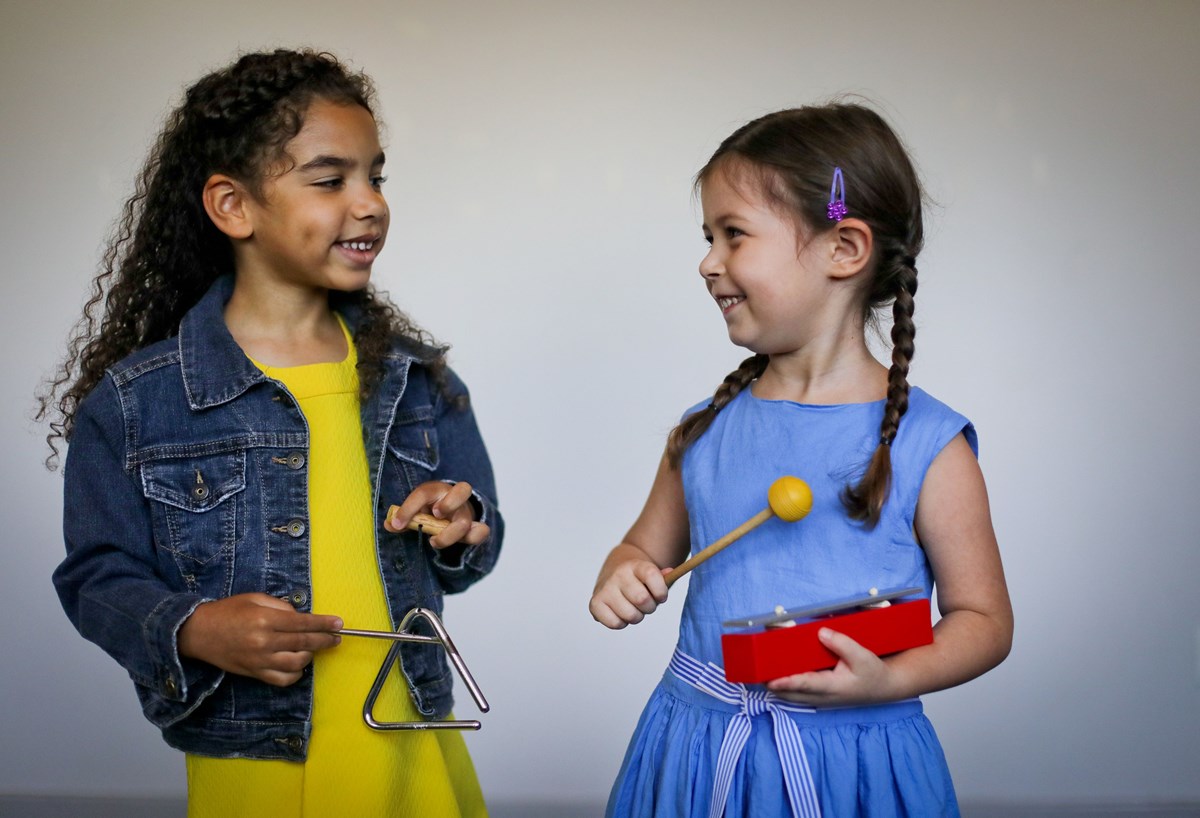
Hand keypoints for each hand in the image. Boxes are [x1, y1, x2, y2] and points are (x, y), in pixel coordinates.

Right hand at [178, 593, 342, 686]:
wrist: (198, 632)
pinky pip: (282, 680)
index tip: (339, 624)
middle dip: (324, 640)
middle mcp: (264, 642)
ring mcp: (259, 660)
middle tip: (336, 638)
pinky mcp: (254, 673)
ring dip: (310, 656)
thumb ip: (281, 607)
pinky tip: (298, 665)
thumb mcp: (254, 599)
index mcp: (265, 620)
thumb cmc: (227, 611)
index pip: (303, 623)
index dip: (324, 624)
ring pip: (296, 663)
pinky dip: (295, 674)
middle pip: (304, 643)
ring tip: (312, 648)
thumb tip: (301, 616)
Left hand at [384, 480, 489, 549]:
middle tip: (435, 515)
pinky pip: (481, 531)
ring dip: (449, 534)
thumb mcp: (414, 510)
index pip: (423, 494)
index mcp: (436, 489)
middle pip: (462, 490)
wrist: (448, 510)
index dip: (409, 508)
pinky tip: (463, 541)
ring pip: (466, 520)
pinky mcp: (472, 528)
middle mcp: (454, 497)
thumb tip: (390, 524)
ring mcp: (465, 513)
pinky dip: (475, 536)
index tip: (397, 523)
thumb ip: (402, 517)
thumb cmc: (427, 509)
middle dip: (449, 504)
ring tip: (433, 541)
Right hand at [589, 558, 670, 629]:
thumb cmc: (638, 578)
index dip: (661, 591)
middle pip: (642, 600)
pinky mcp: (595, 603)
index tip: (660, 595)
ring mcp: (605, 589)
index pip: (652, 576)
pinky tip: (620, 612)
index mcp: (635, 565)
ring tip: (633, 608)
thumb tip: (670, 573)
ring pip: (630, 615)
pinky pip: (615, 624)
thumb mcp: (652, 574)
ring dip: (636, 616)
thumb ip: (664, 577)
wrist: (614, 569)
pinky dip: (622, 623)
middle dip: (649, 607)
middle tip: (645, 604)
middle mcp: (618, 575)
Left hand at [766, 628, 899, 705]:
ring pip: (788, 695)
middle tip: (753, 669)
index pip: (805, 685)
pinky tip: (773, 671)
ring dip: (774, 684)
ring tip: (757, 669)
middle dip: (771, 683)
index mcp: (833, 687)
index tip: (770, 680)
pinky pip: (794, 692)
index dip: (786, 682)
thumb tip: (821, 633)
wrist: (883, 687)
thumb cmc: (873, 673)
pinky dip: (782, 684)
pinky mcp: (816, 695)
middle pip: (789, 693)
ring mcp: (818, 698)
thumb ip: (842, 644)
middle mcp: (821, 696)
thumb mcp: (863, 656)